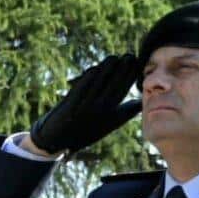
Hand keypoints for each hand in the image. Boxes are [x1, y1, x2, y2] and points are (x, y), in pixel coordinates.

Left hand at [27, 54, 141, 155]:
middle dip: (122, 70)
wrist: (57, 141)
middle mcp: (99, 111)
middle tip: (129, 56)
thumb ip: (124, 113)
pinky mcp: (69, 105)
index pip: (123, 91)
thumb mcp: (108, 125)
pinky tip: (94, 69)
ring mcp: (84, 108)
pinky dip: (88, 78)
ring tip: (113, 58)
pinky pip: (81, 88)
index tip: (137, 64)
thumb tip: (141, 102)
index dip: (130, 77)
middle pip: (114, 86)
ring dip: (107, 69)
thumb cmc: (85, 130)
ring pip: (98, 84)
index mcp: (110, 115)